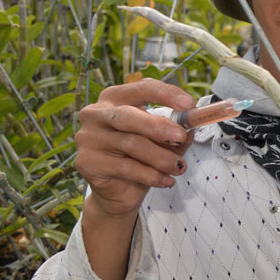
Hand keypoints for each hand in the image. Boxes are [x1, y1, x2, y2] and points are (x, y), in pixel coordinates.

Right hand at [75, 79, 194, 218]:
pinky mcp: (87, 161)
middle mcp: (96, 114)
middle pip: (128, 116)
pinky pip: (126, 167)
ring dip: (161, 158)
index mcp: (114, 98)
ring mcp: (88, 137)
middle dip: (158, 127)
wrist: (118, 190)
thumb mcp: (163, 140)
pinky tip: (166, 180)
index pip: (141, 88)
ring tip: (178, 167)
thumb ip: (177, 130)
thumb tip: (192, 124)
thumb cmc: (141, 157)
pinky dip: (151, 175)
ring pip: (131, 144)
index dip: (166, 94)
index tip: (189, 104)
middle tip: (181, 138)